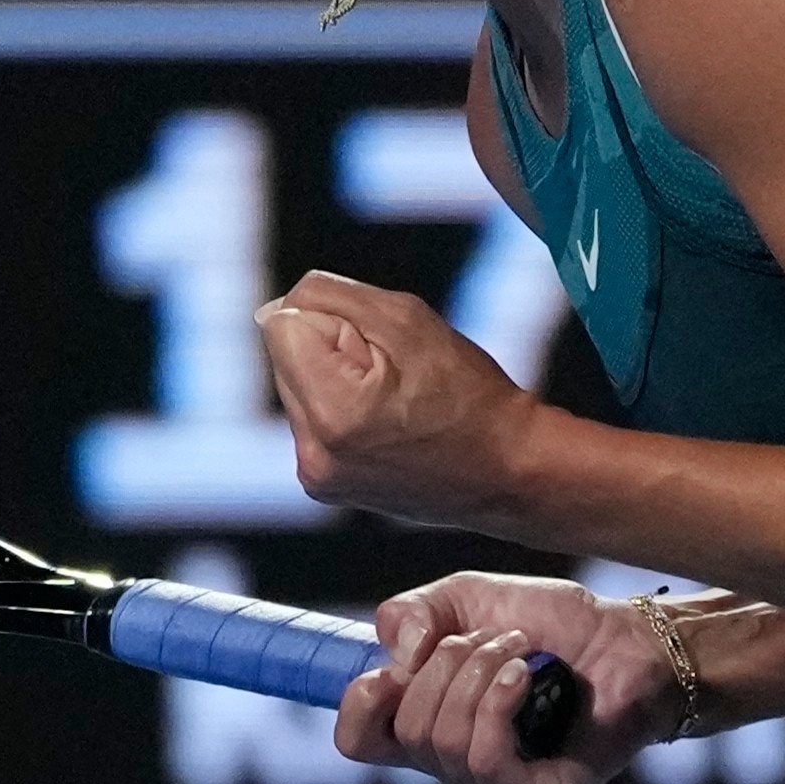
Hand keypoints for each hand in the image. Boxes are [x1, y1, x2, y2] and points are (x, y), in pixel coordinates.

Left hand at [255, 271, 540, 528]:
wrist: (508, 470)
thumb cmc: (469, 393)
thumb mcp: (405, 320)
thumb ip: (329, 299)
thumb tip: (276, 309)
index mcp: (332, 411)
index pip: (282, 324)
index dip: (333, 319)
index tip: (382, 349)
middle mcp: (312, 453)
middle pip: (285, 356)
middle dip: (330, 349)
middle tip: (394, 376)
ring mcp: (315, 475)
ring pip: (297, 386)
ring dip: (334, 379)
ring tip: (394, 403)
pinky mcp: (322, 484)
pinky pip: (311, 419)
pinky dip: (339, 408)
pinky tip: (386, 424)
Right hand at [335, 572, 688, 783]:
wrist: (626, 637)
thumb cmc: (550, 624)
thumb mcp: (463, 598)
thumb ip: (410, 614)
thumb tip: (396, 660)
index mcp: (424, 726)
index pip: (357, 741)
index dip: (361, 701)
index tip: (395, 664)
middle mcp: (451, 768)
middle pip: (405, 731)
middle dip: (446, 664)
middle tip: (494, 639)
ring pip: (444, 742)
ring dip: (479, 675)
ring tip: (519, 652)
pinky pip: (485, 762)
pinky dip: (498, 704)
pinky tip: (526, 676)